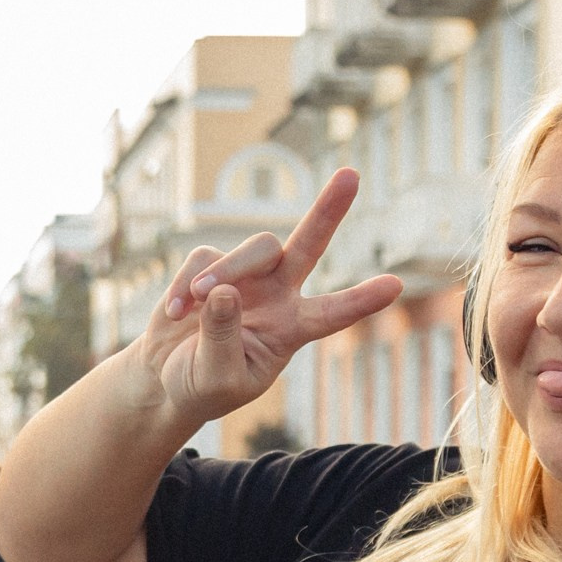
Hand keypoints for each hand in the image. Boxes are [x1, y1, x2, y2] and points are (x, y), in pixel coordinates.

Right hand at [135, 167, 404, 427]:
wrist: (166, 378)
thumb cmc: (202, 386)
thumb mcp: (216, 377)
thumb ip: (222, 338)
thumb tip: (222, 290)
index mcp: (291, 330)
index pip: (332, 313)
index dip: (361, 300)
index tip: (395, 285)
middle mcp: (277, 296)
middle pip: (308, 245)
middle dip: (328, 211)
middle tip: (350, 175)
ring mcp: (246, 277)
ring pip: (253, 248)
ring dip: (227, 269)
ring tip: (196, 301)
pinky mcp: (210, 265)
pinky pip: (204, 258)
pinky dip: (184, 284)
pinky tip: (175, 312)